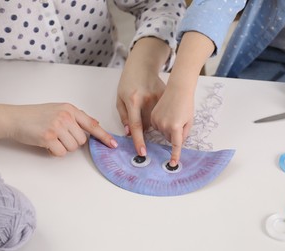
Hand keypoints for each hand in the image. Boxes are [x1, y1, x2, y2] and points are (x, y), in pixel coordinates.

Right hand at [6, 103, 116, 155]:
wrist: (14, 118)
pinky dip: (54, 152)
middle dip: (72, 142)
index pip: (92, 124)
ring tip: (52, 138)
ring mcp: (57, 126)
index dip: (104, 136)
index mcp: (70, 109)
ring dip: (63, 147)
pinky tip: (46, 143)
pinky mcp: (48, 137)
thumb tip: (95, 122)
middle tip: (59, 136)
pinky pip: (61, 152)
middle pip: (82, 140)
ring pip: (73, 147)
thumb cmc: (35, 115)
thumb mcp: (59, 109)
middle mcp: (66, 116)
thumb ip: (77, 117)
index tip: (113, 144)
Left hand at [116, 37, 170, 155]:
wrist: (142, 64)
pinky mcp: (165, 95)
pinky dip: (158, 114)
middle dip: (144, 127)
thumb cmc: (128, 81)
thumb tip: (128, 133)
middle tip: (140, 117)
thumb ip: (123, 116)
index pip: (136, 125)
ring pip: (156, 120)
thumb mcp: (119, 98)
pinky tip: (153, 106)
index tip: (142, 152)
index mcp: (133, 100)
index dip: (138, 140)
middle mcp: (146, 100)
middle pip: (147, 124)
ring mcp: (158, 97)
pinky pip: (162, 112)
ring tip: (146, 109)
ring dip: (151, 121)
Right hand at [151, 84, 193, 166]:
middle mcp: (164, 125)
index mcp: (175, 127)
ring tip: (173, 115)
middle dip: (174, 134)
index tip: (172, 164)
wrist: (178, 90)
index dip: (175, 155)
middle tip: (179, 121)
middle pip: (169, 138)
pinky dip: (162, 124)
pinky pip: (157, 127)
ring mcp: (157, 121)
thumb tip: (178, 142)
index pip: (176, 145)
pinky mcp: (152, 117)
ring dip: (168, 129)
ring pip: (163, 133)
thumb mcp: (189, 121)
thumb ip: (184, 134)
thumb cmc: (186, 105)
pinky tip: (166, 114)